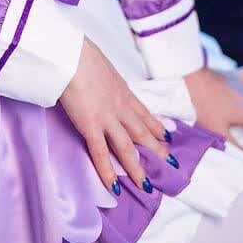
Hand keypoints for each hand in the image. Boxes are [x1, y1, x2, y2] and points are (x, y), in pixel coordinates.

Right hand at [59, 36, 172, 193]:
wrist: (72, 55)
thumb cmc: (81, 55)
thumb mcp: (102, 66)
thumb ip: (105, 79)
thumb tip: (101, 80)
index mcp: (122, 91)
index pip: (143, 113)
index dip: (156, 126)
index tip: (167, 136)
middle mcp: (120, 107)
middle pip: (142, 133)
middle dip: (157, 149)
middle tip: (170, 163)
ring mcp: (107, 118)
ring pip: (127, 148)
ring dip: (137, 169)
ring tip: (147, 186)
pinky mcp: (90, 126)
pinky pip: (101, 153)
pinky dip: (108, 172)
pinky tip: (114, 187)